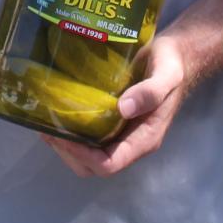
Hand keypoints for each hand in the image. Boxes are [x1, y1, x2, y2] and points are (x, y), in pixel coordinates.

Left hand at [44, 36, 190, 177]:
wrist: (176, 57)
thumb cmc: (172, 66)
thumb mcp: (167, 75)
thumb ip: (150, 92)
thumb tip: (123, 108)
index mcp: (145, 139)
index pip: (109, 164)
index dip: (83, 155)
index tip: (61, 135)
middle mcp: (131, 141)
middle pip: (94, 166)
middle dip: (68, 152)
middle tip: (47, 128)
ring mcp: (121, 133)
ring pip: (88, 155)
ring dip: (66, 145)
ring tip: (45, 121)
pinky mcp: (113, 121)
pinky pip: (89, 136)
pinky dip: (71, 131)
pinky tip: (57, 112)